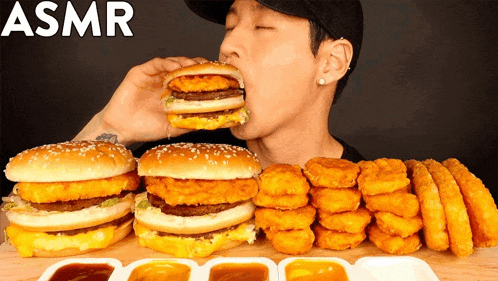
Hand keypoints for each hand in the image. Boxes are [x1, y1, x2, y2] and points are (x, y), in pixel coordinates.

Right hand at [74, 57, 207, 145]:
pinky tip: (176, 67)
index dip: (204, 76)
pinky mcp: (141, 72)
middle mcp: (165, 82)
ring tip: (193, 66)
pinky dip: (168, 63)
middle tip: (207, 68)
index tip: (217, 76)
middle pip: (185, 68)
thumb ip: (190, 122)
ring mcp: (154, 76)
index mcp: (174, 92)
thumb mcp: (174, 127)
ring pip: (173, 63)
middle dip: (197, 66)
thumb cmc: (146, 128)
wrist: (122, 129)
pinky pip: (157, 63)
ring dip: (184, 62)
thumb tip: (211, 121)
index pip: (192, 79)